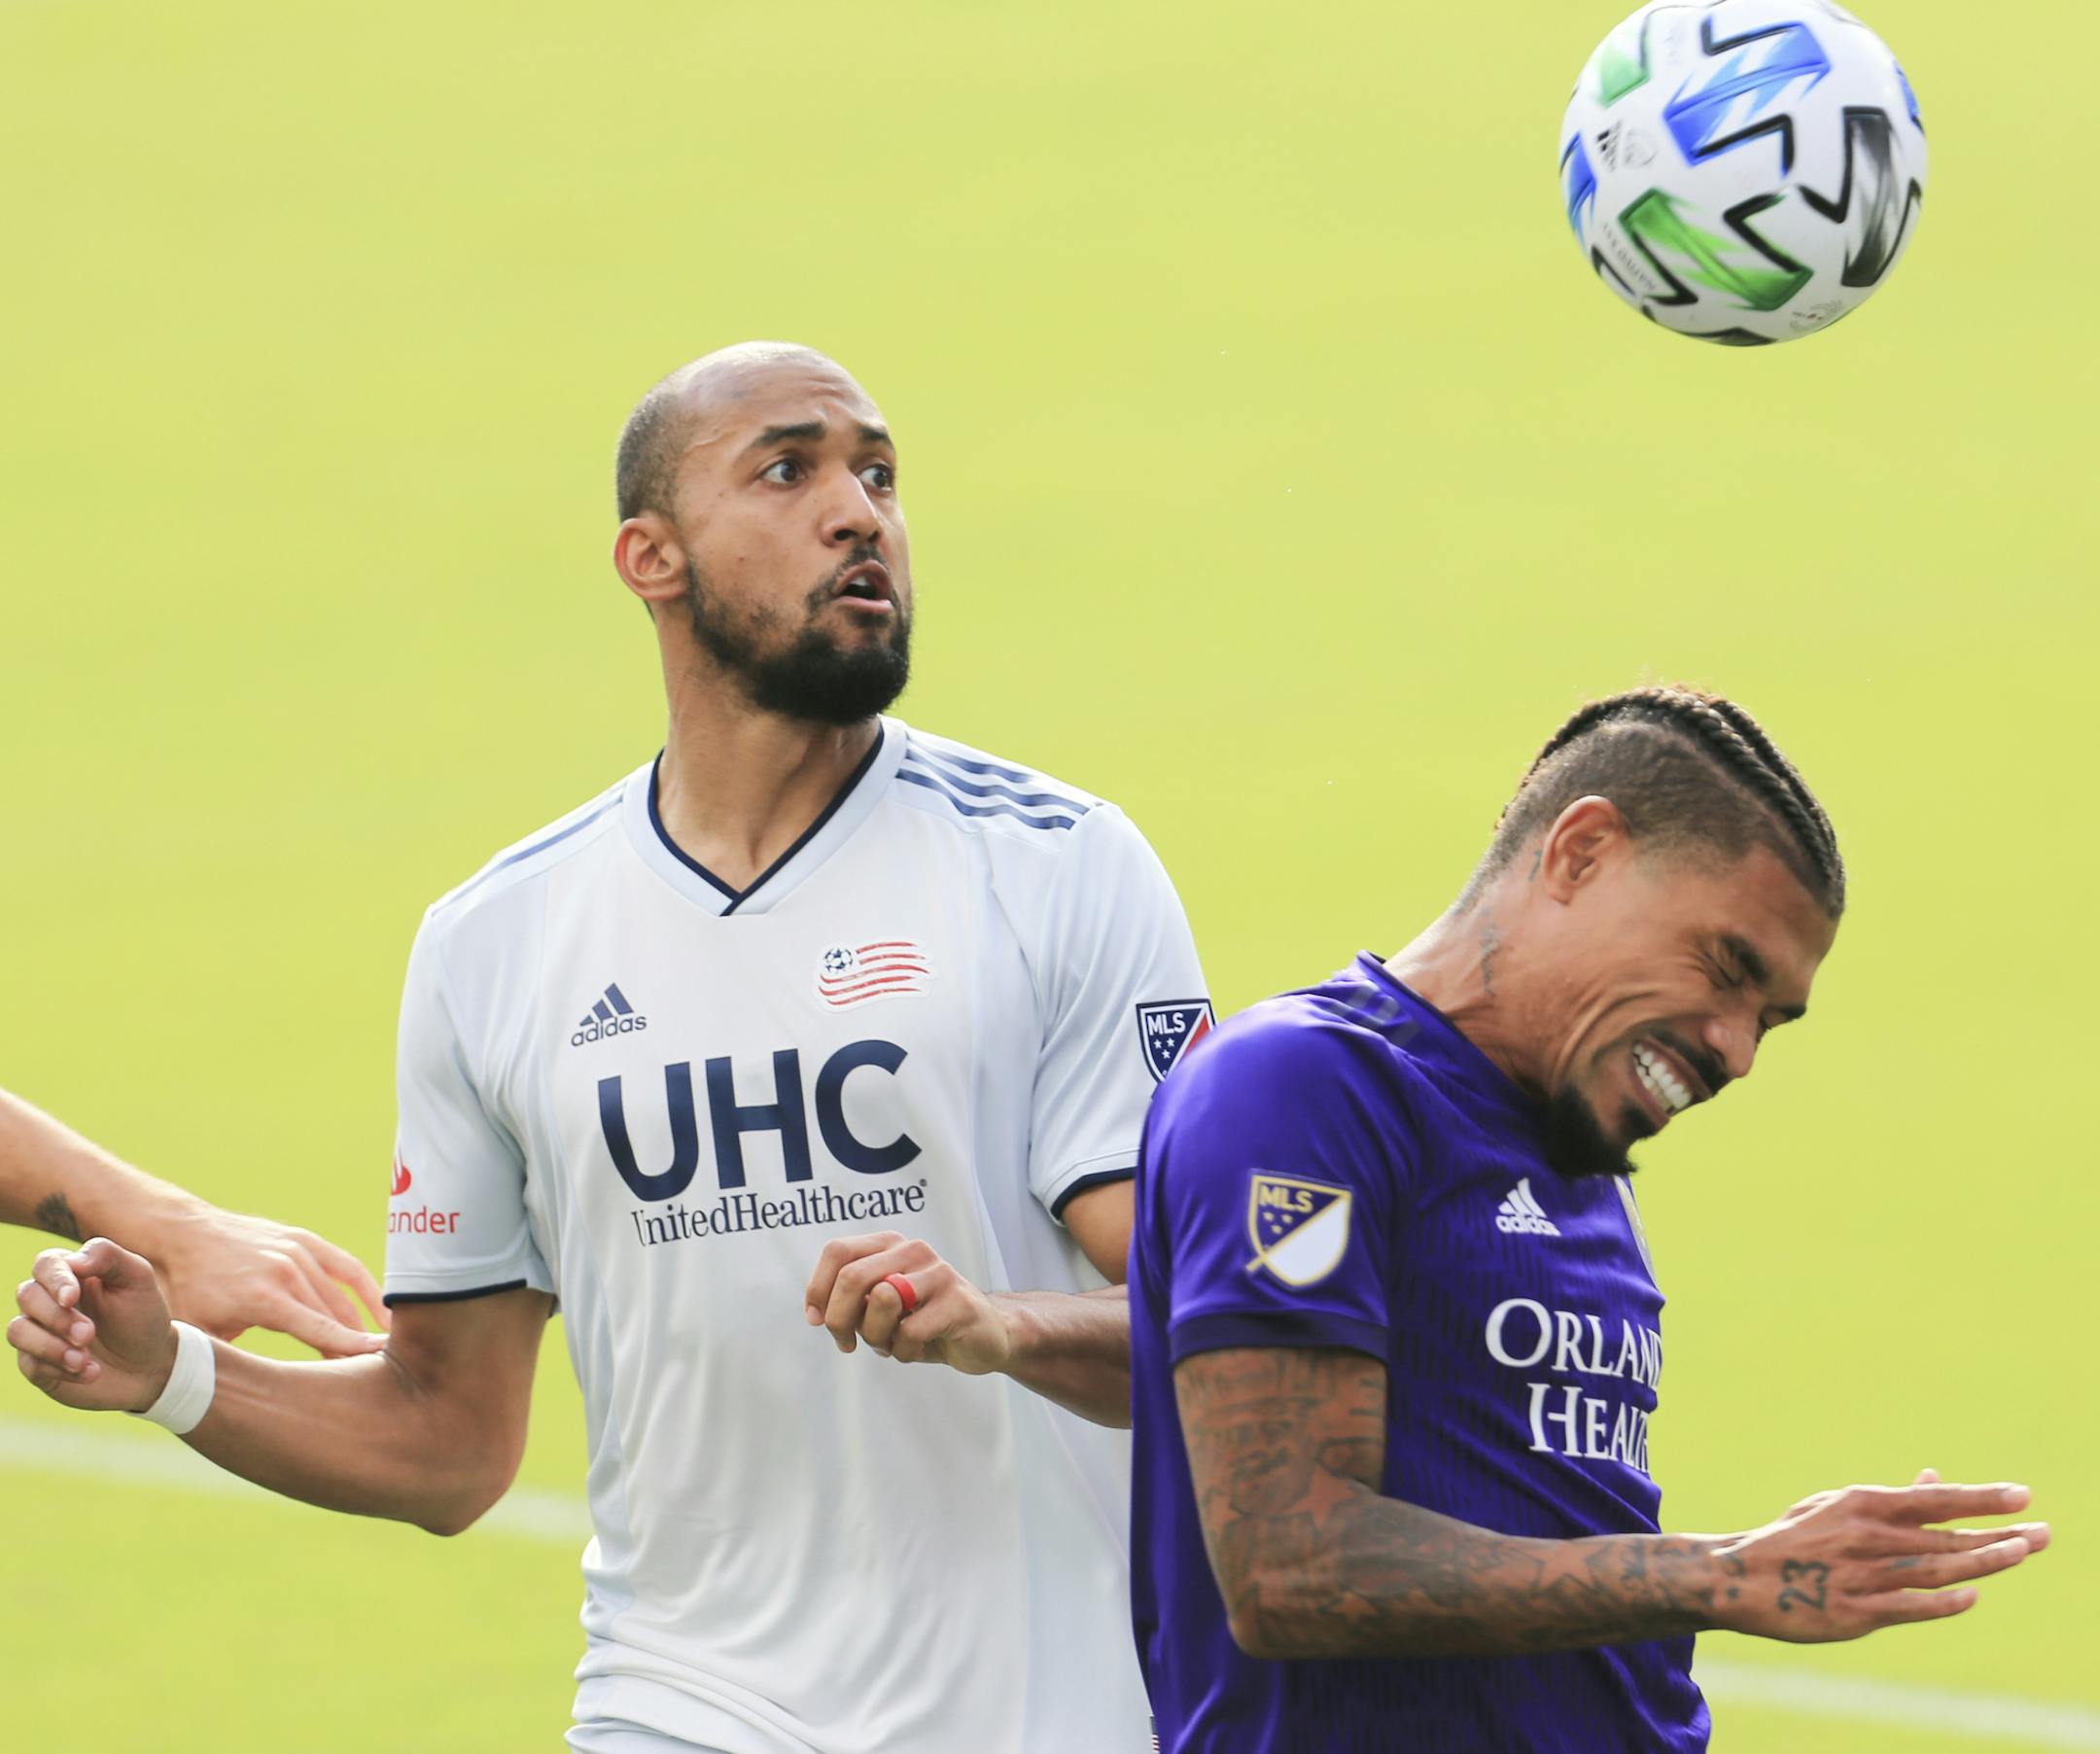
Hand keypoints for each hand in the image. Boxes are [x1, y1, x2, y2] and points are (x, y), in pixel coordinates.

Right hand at [11, 1238, 179, 1411]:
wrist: (150, 1365)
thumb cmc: (142, 1316)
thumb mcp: (138, 1279)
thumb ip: (108, 1257)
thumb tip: (74, 1260)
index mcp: (72, 1273)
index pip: (46, 1264)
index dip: (54, 1280)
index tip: (72, 1298)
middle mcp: (48, 1300)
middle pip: (27, 1295)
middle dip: (57, 1317)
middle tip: (88, 1334)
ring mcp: (40, 1333)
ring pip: (17, 1330)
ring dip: (50, 1346)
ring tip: (83, 1358)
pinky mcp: (37, 1365)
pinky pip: (29, 1363)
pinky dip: (59, 1369)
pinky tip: (89, 1372)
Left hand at [141, 1202, 386, 1356]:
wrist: (184, 1234)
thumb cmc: (188, 1291)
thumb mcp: (201, 1334)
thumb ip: (231, 1362)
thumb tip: (247, 1399)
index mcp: (264, 1299)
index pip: (319, 1328)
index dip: (349, 1347)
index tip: (376, 1363)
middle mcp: (288, 1273)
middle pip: (336, 1316)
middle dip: (355, 1346)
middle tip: (375, 1373)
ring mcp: (299, 1253)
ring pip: (344, 1294)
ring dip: (363, 1323)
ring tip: (384, 1348)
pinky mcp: (305, 1241)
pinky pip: (346, 1267)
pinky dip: (367, 1288)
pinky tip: (384, 1307)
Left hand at [803, 1231, 1013, 1374]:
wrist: (984, 1335)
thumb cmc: (924, 1321)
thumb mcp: (880, 1308)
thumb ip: (852, 1301)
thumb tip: (819, 1312)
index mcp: (890, 1245)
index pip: (838, 1252)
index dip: (818, 1288)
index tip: (816, 1319)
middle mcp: (913, 1250)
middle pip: (852, 1276)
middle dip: (839, 1318)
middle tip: (847, 1343)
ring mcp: (938, 1273)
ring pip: (881, 1300)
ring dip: (876, 1336)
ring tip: (890, 1343)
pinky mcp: (958, 1301)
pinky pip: (910, 1331)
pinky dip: (903, 1352)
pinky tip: (915, 1350)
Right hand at [1712, 1471, 2049, 1641]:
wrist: (1743, 1577)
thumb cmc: (1796, 1539)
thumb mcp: (1836, 1508)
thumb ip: (1890, 1500)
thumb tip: (1936, 1479)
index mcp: (1861, 1504)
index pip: (1934, 1500)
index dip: (1981, 1498)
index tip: (2022, 1495)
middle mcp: (1866, 1537)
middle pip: (1945, 1537)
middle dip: (1999, 1535)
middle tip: (2043, 1534)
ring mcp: (1862, 1575)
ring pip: (1936, 1569)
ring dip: (1983, 1563)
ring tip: (2021, 1554)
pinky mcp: (1856, 1612)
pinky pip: (1910, 1606)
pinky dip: (1943, 1601)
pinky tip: (1972, 1594)